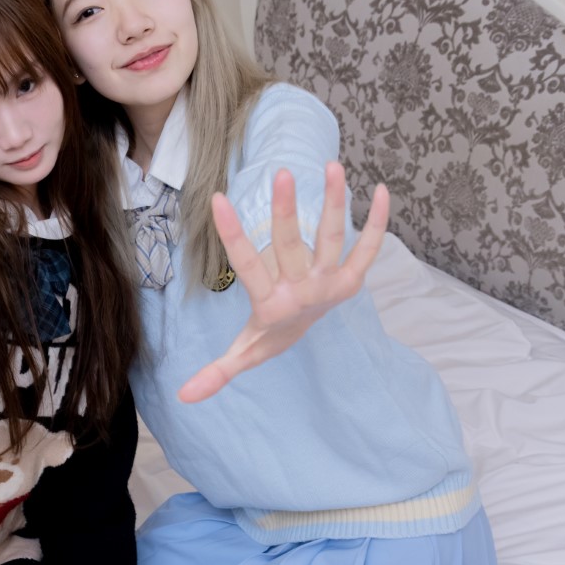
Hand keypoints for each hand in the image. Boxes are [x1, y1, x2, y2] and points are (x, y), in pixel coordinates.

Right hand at [178, 162, 389, 403]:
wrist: (307, 338)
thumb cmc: (269, 335)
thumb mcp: (242, 353)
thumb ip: (218, 373)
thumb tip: (184, 397)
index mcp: (272, 304)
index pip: (247, 266)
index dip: (232, 234)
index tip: (218, 200)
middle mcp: (303, 291)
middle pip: (293, 246)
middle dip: (286, 211)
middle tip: (282, 174)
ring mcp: (331, 283)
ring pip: (333, 239)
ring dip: (335, 203)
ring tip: (333, 167)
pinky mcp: (352, 278)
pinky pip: (369, 247)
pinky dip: (377, 222)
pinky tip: (380, 190)